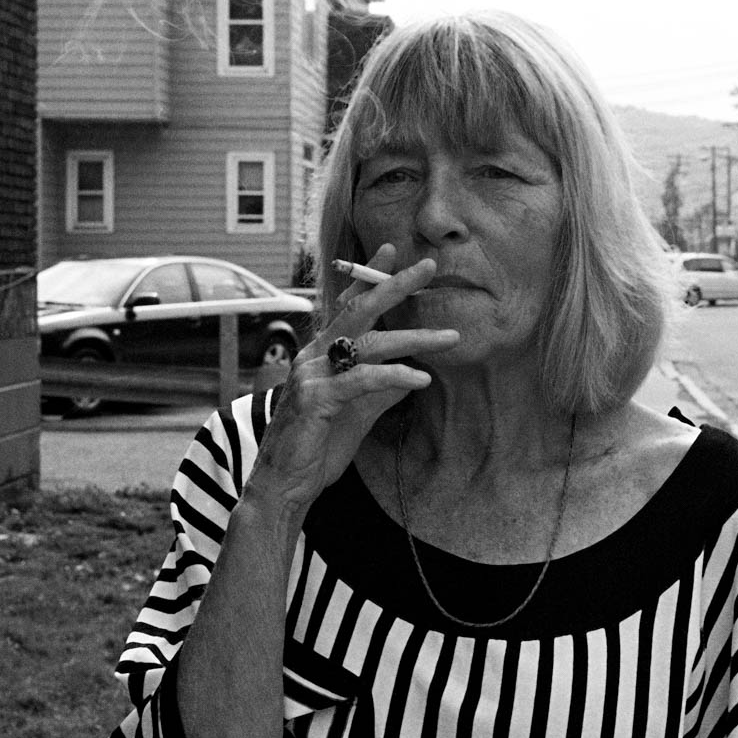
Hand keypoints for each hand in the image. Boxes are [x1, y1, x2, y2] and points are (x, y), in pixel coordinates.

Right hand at [247, 245, 458, 511]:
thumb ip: (381, 389)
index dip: (370, 277)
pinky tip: (423, 378)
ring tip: (451, 337)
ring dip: (414, 337)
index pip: (348, 305)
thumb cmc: (319, 447)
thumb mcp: (359, 411)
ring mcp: (311, 375)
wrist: (285, 486)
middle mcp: (313, 356)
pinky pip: (361, 379)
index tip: (394, 252)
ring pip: (367, 342)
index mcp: (321, 354)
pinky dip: (394, 376)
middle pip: (358, 310)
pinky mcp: (315, 400)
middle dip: (394, 285)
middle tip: (428, 267)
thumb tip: (415, 373)